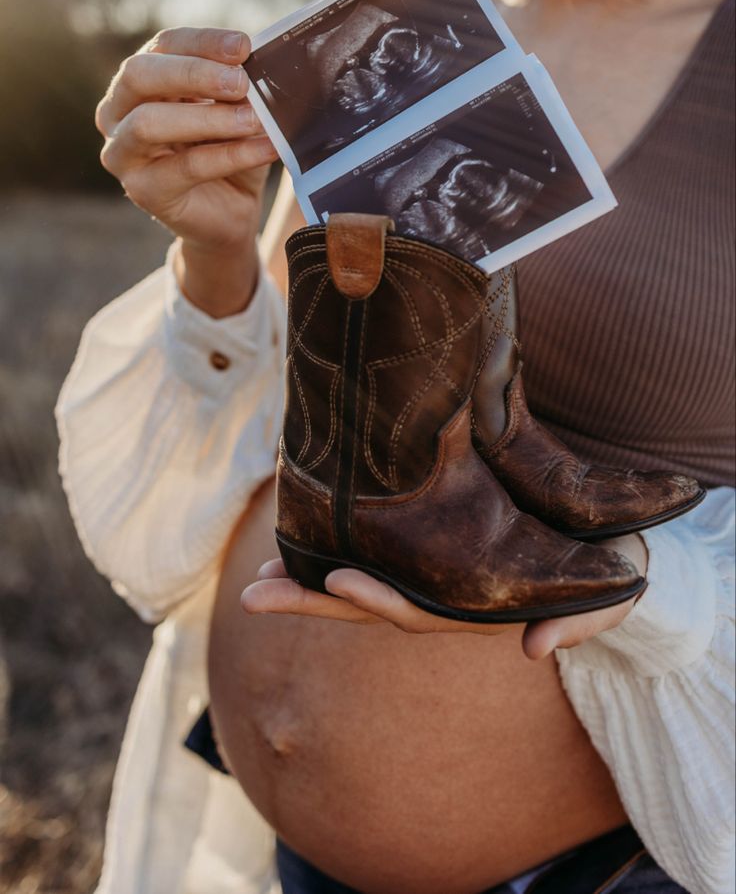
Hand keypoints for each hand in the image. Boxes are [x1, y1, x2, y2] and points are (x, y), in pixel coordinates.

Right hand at [96, 26, 279, 315]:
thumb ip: (239, 85)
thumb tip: (263, 61)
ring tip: (254, 119)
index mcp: (140, 81)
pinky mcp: (142, 190)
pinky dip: (230, 155)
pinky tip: (266, 149)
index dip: (203, 42)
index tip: (244, 46)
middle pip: (140, 75)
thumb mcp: (236, 110)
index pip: (163, 46)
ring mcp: (122, 153)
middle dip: (194, 74)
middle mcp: (117, 112)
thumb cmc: (229, 151)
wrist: (229, 213)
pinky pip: (185, 167)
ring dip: (208, 117)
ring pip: (149, 122)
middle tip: (242, 82)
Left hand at [241, 533, 647, 657]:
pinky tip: (305, 525)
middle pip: (369, 603)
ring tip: (262, 572)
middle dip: (312, 598)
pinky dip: (339, 544)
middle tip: (252, 594)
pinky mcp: (434, 545)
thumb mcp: (604, 601)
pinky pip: (379, 550)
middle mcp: (444, 595)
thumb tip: (539, 649)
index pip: (420, 612)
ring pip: (363, 578)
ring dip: (310, 576)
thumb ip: (579, 624)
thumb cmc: (605, 574)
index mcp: (475, 608)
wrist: (607, 550)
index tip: (338, 579)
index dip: (380, 599)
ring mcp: (434, 573)